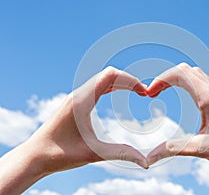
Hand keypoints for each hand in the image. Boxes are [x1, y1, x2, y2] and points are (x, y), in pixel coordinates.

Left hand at [0, 67, 147, 193]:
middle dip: (128, 80)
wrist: (33, 156)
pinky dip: (111, 87)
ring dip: (120, 82)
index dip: (130, 80)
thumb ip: (121, 154)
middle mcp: (78, 94)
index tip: (143, 92)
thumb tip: (147, 163)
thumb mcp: (93, 154)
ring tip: (136, 91)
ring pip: (102, 79)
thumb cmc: (59, 155)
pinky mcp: (74, 103)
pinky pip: (96, 87)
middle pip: (108, 74)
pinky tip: (117, 94)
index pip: (110, 76)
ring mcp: (75, 97)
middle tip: (143, 92)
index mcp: (82, 101)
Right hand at [146, 63, 208, 193]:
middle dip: (165, 78)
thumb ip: (174, 149)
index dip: (160, 80)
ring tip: (164, 92)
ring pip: (194, 74)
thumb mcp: (201, 149)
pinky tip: (184, 97)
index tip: (149, 94)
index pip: (179, 73)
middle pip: (185, 69)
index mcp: (208, 97)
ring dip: (176, 78)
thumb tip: (149, 157)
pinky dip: (186, 83)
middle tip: (154, 94)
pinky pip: (201, 82)